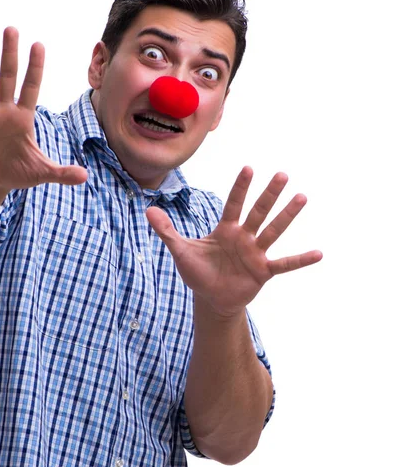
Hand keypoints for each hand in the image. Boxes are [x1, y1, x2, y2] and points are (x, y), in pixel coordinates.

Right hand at [0, 28, 87, 194]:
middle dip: (10, 54)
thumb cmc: (16, 173)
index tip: (38, 44)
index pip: (31, 87)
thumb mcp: (41, 173)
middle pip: (8, 77)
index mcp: (23, 118)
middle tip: (11, 29)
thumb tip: (85, 177)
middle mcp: (4, 110)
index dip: (35, 68)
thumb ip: (62, 172)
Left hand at [146, 167, 321, 318]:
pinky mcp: (263, 271)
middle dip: (268, 194)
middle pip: (257, 211)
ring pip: (273, 230)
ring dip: (287, 216)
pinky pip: (284, 264)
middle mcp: (243, 237)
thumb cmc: (197, 271)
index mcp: (225, 229)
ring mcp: (255, 253)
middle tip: (282, 174)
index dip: (240, 188)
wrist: (210, 298)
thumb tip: (148, 210)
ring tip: (301, 197)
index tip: (248, 168)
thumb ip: (166, 230)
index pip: (233, 204)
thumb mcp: (180, 250)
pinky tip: (319, 253)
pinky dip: (300, 259)